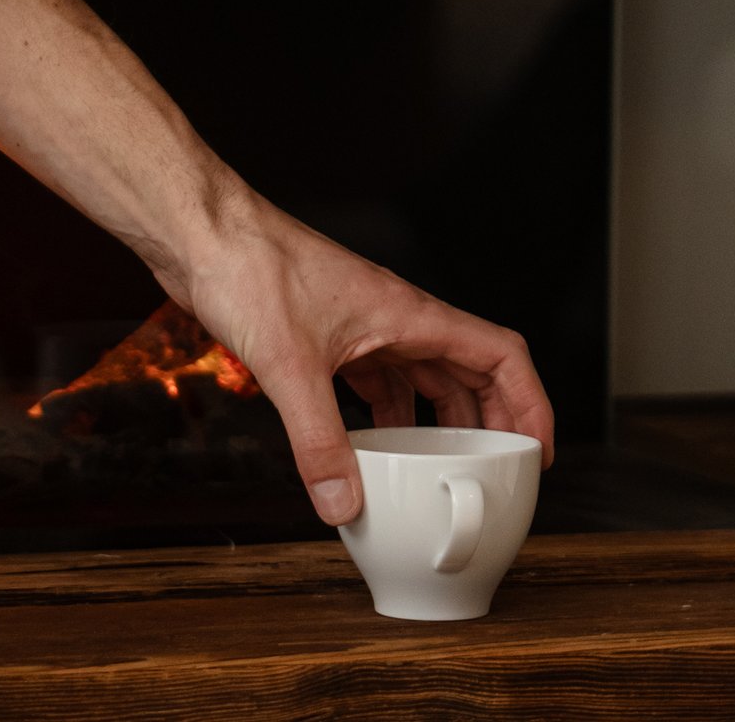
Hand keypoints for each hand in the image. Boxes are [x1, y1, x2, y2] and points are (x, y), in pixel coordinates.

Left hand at [156, 194, 554, 525]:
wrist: (199, 232)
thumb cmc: (248, 267)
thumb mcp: (289, 366)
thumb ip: (319, 441)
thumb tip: (343, 502)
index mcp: (407, 315)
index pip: (499, 355)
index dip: (530, 403)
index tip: (535, 450)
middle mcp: (392, 318)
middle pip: (467, 371)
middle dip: (489, 421)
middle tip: (495, 471)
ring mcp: (359, 326)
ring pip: (419, 377)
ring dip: (436, 420)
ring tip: (439, 468)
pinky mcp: (321, 336)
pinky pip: (372, 380)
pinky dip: (381, 415)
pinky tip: (368, 444)